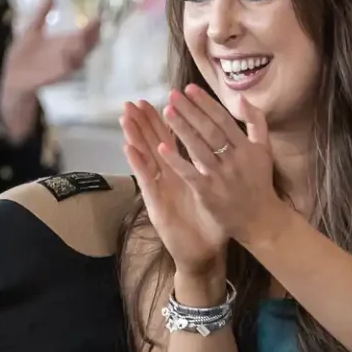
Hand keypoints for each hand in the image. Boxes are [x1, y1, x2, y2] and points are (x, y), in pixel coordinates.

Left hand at [0, 0, 99, 134]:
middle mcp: (67, 54)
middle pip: (86, 44)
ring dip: (84, 48)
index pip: (84, 34)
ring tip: (88, 35)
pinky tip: (73, 54)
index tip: (99, 14)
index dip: (93, 26)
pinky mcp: (55, 75)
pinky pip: (67, 69)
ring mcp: (63, 66)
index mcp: (64, 43)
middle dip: (92, 35)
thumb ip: (41, 14)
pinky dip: (71, 62)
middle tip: (98, 23)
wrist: (14, 76)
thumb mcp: (32, 30)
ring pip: (79, 56)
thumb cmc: (24, 54)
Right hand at [122, 98, 226, 276]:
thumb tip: (225, 147)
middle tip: (133, 101)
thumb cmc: (212, 221)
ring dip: (134, 136)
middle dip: (144, 122)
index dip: (166, 120)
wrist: (205, 252)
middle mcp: (169, 177)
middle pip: (154, 144)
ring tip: (125, 116)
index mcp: (184, 171)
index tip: (161, 99)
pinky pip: (145, 180)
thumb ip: (218, 167)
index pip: (173, 140)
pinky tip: (128, 147)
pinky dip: (137, 163)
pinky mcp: (155, 203)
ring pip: (145, 157)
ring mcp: (160, 189)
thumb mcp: (216, 190)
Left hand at [151, 86, 289, 246]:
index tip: (189, 88)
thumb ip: (256, 122)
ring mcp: (221, 177)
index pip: (224, 120)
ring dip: (182, 129)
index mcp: (247, 147)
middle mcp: (235, 160)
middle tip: (172, 95)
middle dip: (190, 111)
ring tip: (167, 111)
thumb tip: (242, 98)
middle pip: (209, 131)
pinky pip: (190, 174)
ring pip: (198, 149)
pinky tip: (161, 147)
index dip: (206, 103)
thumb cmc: (259, 181)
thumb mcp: (264, 149)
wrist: (260, 219)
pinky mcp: (209, 193)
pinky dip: (176, 161)